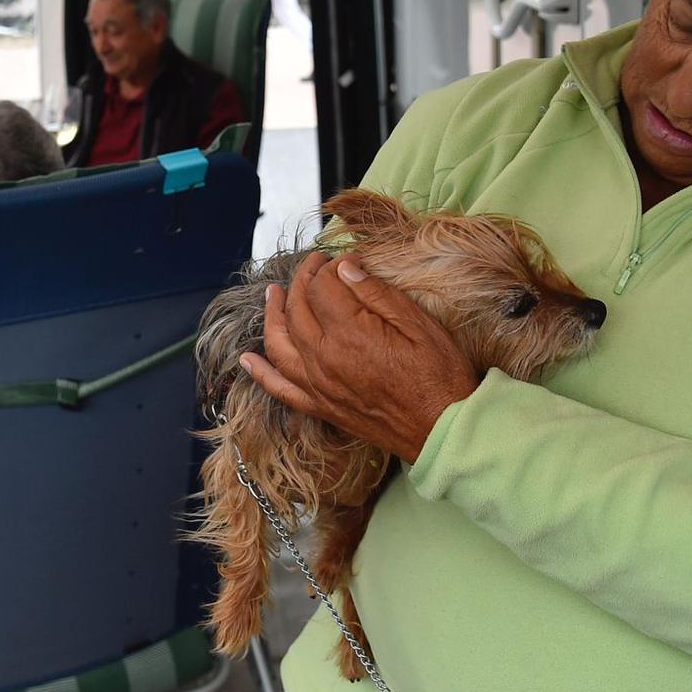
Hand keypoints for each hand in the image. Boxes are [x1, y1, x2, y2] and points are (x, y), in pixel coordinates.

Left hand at [240, 253, 477, 462]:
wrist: (444, 431)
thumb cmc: (441, 377)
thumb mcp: (420, 325)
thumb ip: (378, 294)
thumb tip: (346, 267)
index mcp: (350, 335)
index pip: (321, 288)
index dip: (327, 268)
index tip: (340, 260)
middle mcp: (325, 360)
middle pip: (297, 310)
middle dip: (301, 282)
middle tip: (313, 266)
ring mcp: (319, 386)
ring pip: (279, 344)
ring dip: (272, 315)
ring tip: (272, 294)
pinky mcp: (321, 407)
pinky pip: (280, 389)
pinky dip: (260, 373)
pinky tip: (247, 359)